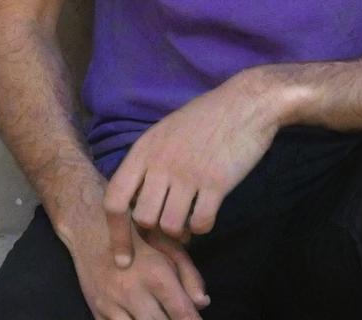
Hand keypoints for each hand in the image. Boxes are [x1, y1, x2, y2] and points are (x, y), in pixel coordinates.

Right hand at [67, 219, 208, 319]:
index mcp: (155, 273)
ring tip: (162, 318)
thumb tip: (203, 303)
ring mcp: (112, 305)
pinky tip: (138, 319)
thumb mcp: (166, 242)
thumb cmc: (134, 230)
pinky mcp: (97, 312)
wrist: (89, 225)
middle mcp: (133, 292)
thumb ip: (188, 272)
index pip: (181, 312)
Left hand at [103, 72, 280, 266]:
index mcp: (145, 148)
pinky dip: (203, 226)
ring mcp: (189, 173)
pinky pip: (201, 223)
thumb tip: (138, 199)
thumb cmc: (206, 116)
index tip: (123, 258)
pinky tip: (207, 213)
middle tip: (169, 225)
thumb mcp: (166, 130)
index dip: (116, 233)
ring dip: (180, 230)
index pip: (115, 198)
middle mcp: (162, 162)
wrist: (246, 102)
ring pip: (170, 225)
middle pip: (143, 219)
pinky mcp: (216, 182)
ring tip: (188, 219)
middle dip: (155, 230)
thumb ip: (149, 161)